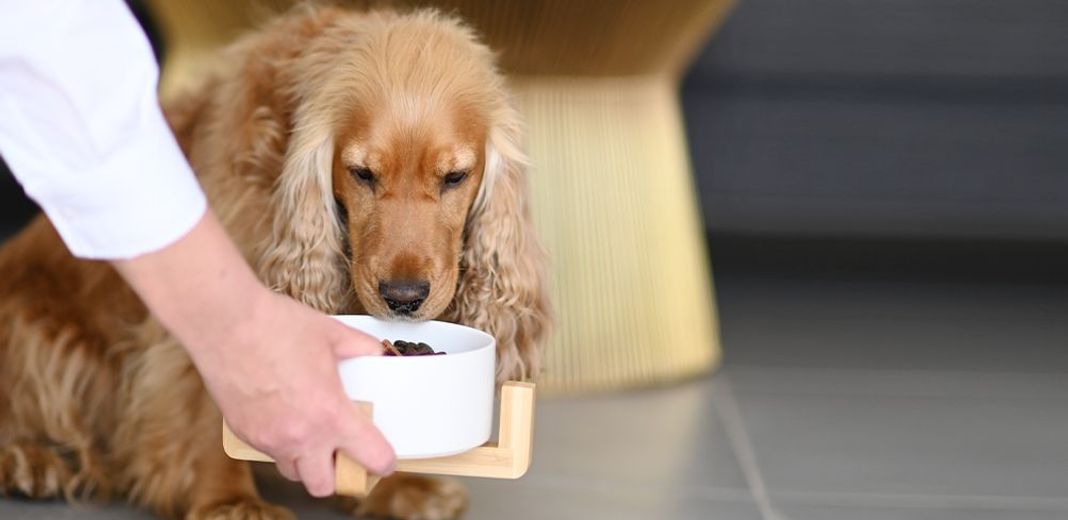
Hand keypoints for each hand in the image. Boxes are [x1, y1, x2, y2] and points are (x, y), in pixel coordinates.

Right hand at [196, 289, 394, 495]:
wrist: (226, 323)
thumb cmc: (276, 326)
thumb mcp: (334, 334)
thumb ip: (363, 349)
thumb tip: (379, 354)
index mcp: (330, 414)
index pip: (370, 458)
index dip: (383, 462)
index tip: (384, 459)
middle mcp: (300, 435)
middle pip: (324, 485)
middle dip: (337, 474)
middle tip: (342, 451)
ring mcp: (269, 438)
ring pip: (292, 471)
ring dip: (306, 460)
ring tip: (311, 432)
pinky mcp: (244, 433)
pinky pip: (267, 451)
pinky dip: (280, 442)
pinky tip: (283, 415)